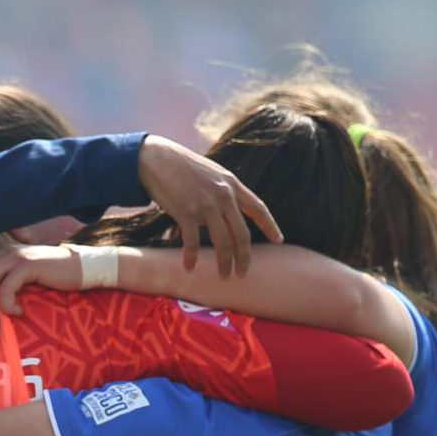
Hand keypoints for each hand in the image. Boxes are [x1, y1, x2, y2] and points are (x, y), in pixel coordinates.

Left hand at [0, 244, 82, 316]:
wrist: (83, 269)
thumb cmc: (58, 278)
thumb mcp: (28, 280)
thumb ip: (11, 285)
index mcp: (5, 254)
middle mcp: (7, 252)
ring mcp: (17, 257)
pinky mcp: (27, 265)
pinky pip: (6, 287)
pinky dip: (7, 304)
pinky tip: (20, 313)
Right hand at [136, 134, 282, 277]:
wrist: (157, 159)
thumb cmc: (183, 168)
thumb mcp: (212, 175)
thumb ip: (225, 193)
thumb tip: (229, 219)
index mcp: (232, 185)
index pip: (258, 208)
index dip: (270, 226)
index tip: (279, 241)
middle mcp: (223, 195)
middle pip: (241, 234)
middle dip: (244, 257)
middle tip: (243, 274)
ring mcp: (206, 204)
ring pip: (222, 242)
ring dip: (224, 264)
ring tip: (223, 277)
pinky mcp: (186, 212)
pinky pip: (192, 242)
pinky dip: (192, 258)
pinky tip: (189, 268)